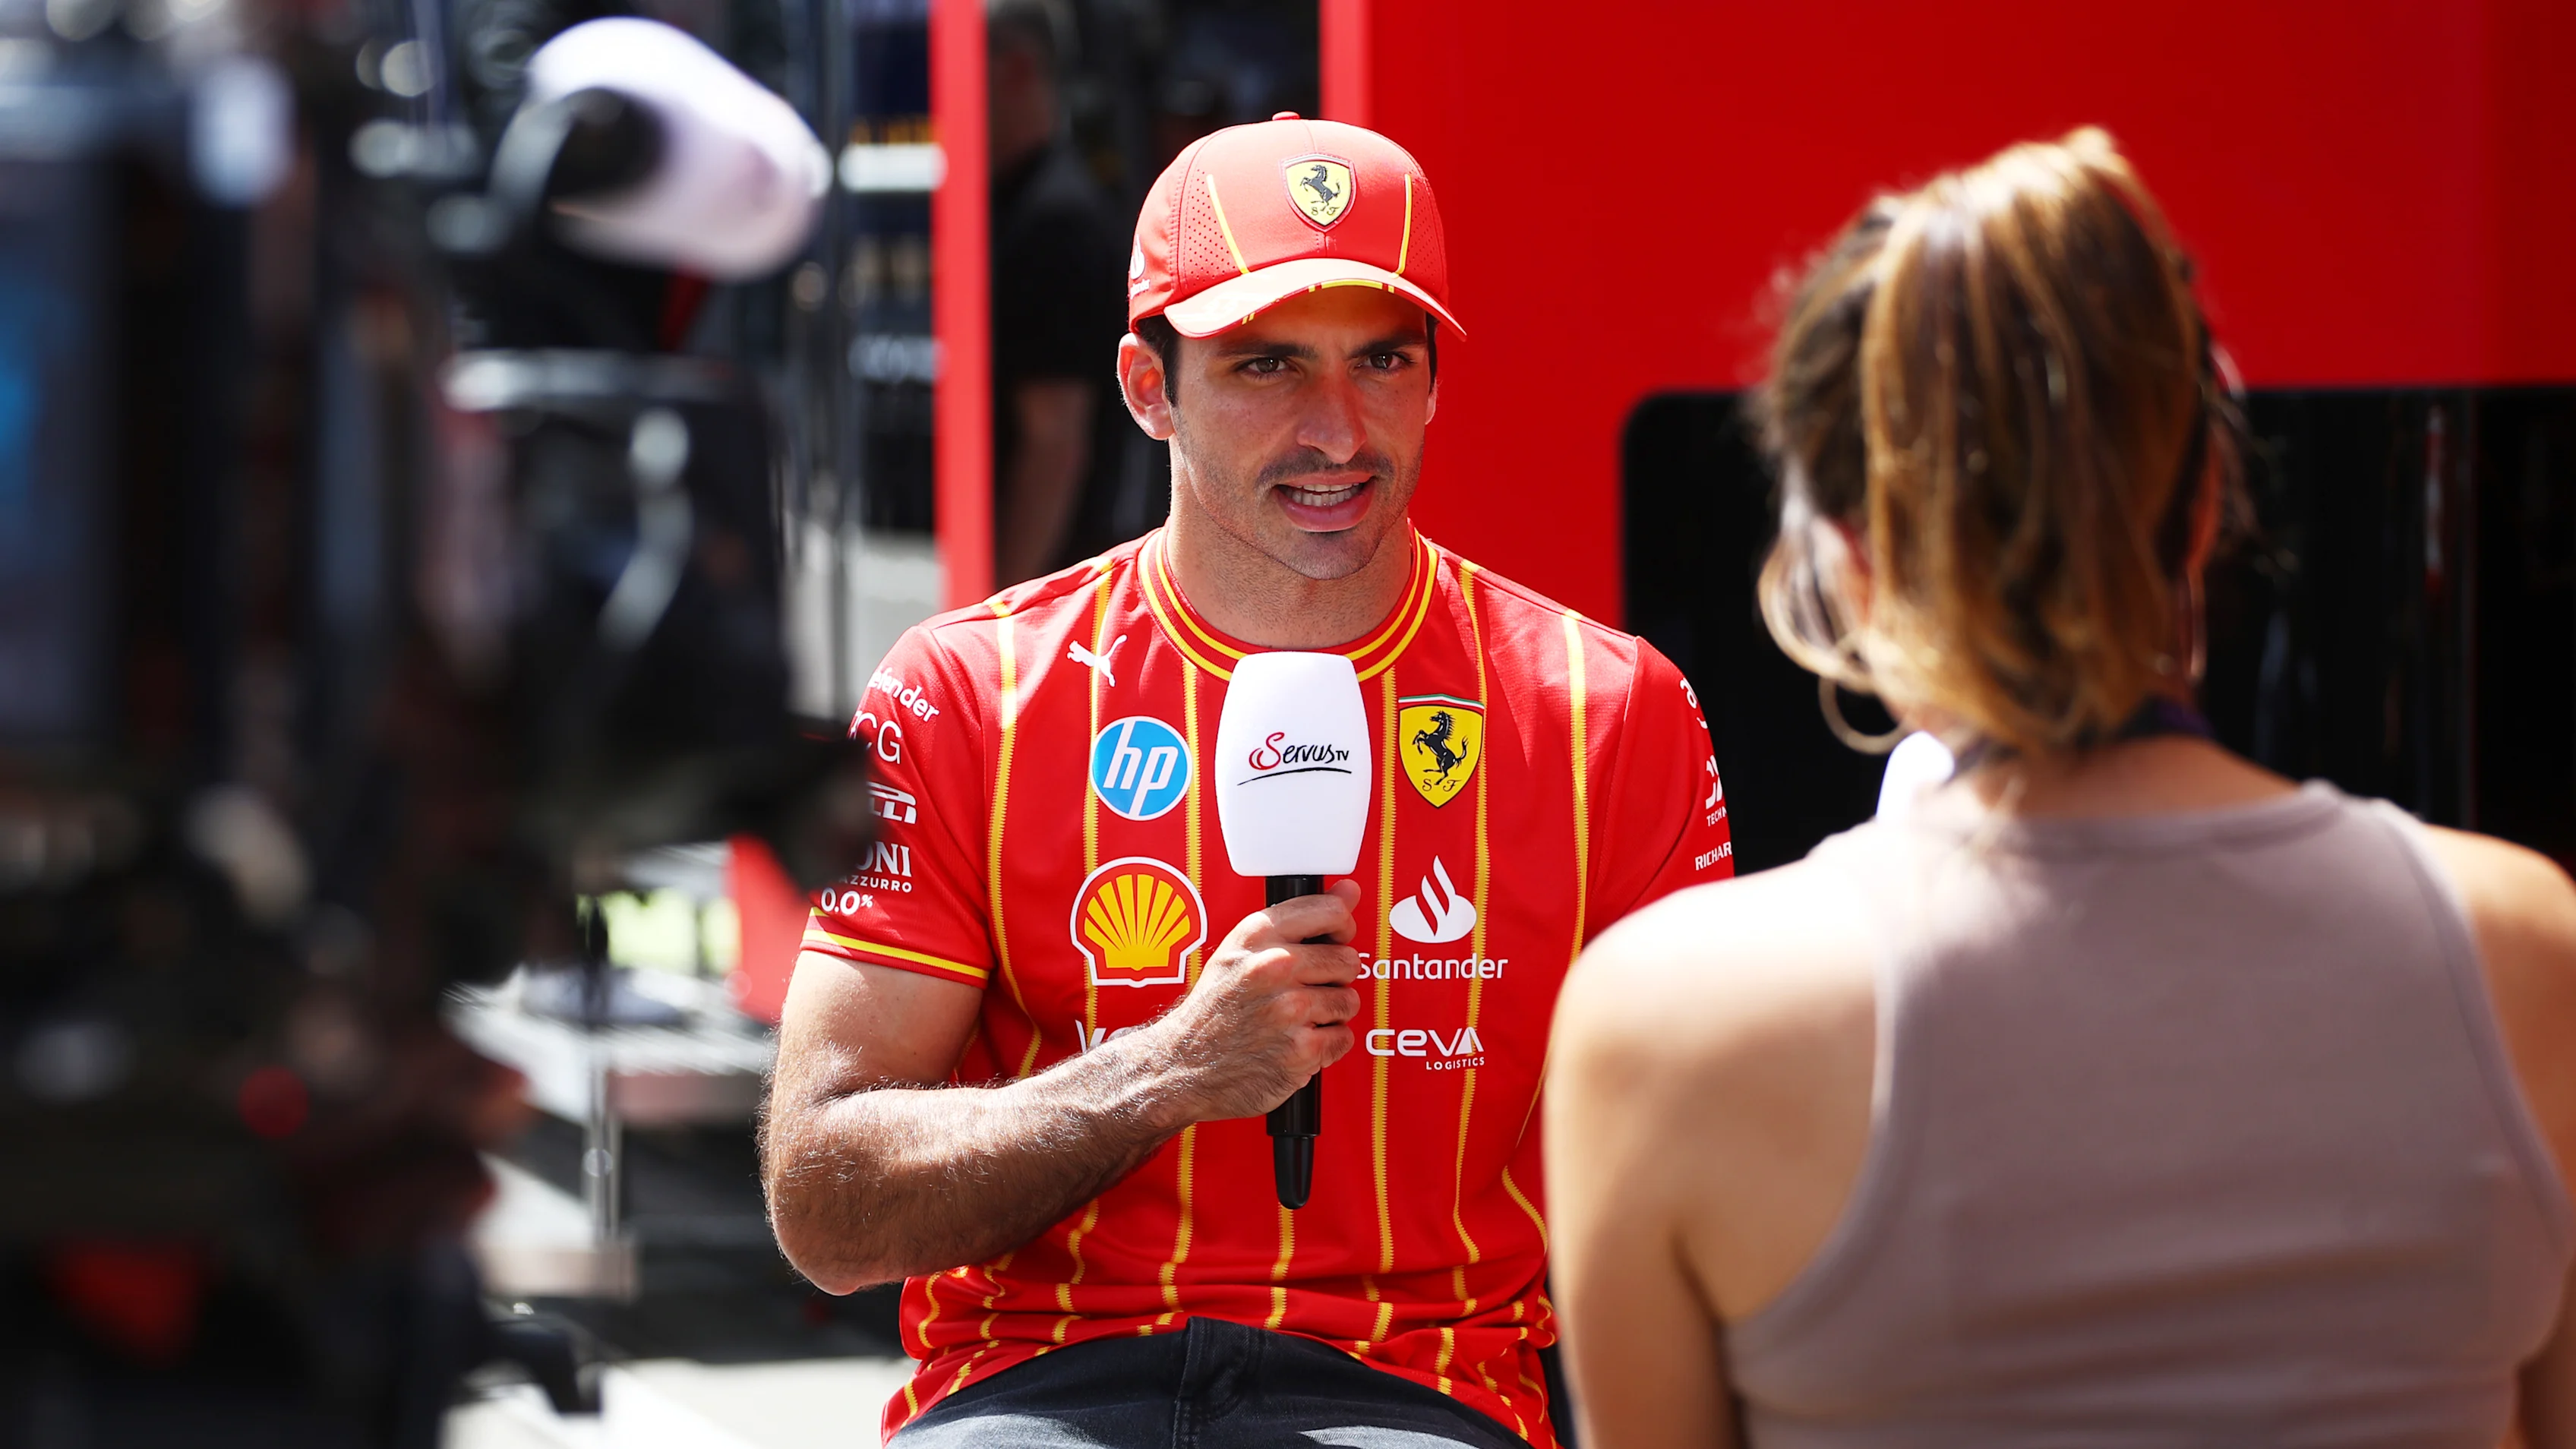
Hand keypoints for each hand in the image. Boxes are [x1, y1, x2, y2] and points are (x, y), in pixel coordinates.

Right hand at [1128, 879, 1363, 1123]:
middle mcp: (1273, 967)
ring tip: (1296, 1018)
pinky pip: (1343, 1037)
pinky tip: (1296, 1042)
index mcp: (1258, 935)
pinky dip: (1326, 1045)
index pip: (1333, 911)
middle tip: (1305, 990)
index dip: (1341, 927)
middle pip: (1347, 959)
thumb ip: (1298, 918)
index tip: (1334, 939)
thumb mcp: (1241, 949)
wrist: (1183, 1065)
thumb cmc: (1215, 1007)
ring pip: (1349, 1000)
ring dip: (1330, 1013)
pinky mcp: (1301, 1050)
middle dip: (1333, 977)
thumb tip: (1349, 890)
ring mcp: (1289, 1010)